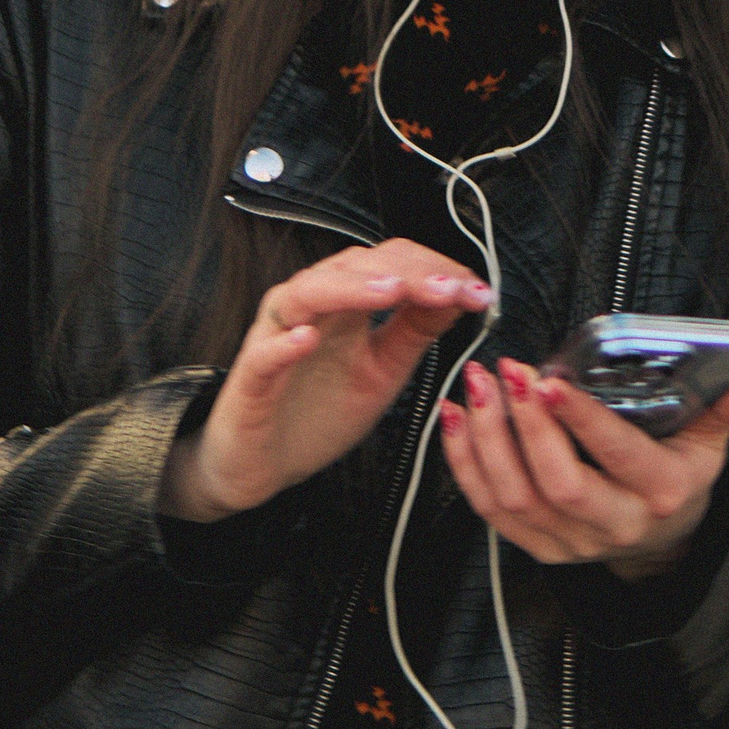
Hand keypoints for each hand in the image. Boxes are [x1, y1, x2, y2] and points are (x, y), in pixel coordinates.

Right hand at [162, 241, 492, 522]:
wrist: (265, 464)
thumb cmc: (319, 411)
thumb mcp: (384, 369)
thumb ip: (417, 329)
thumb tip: (462, 292)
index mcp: (345, 303)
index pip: (391, 264)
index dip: (434, 270)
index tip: (478, 291)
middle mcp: (310, 308)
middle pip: (354, 266)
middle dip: (407, 273)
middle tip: (450, 288)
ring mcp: (275, 338)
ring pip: (307, 293)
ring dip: (350, 289)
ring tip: (391, 291)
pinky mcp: (250, 378)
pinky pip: (264, 354)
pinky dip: (284, 344)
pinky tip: (308, 339)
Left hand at [440, 357, 728, 577]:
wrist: (659, 540)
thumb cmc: (676, 477)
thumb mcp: (707, 444)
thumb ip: (725, 409)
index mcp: (659, 493)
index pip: (618, 456)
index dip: (581, 420)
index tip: (552, 380)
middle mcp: (613, 524)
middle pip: (558, 484)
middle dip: (526, 425)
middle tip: (510, 372)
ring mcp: (571, 542)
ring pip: (515, 497)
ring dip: (488, 438)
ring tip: (478, 386)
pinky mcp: (537, 547)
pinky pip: (489, 509)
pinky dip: (464, 464)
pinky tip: (455, 419)